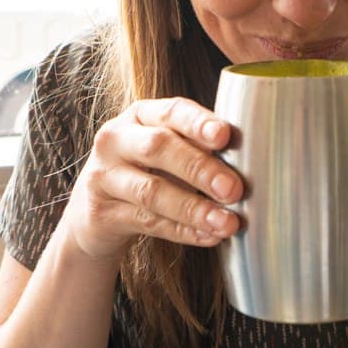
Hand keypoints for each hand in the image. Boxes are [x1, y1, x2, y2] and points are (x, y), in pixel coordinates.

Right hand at [65, 97, 240, 262]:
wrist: (95, 209)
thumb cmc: (147, 171)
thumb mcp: (167, 150)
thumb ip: (199, 148)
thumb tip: (252, 161)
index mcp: (140, 115)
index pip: (170, 111)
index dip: (198, 123)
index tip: (225, 136)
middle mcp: (115, 139)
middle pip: (158, 148)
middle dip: (199, 168)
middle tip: (234, 189)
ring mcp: (103, 176)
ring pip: (151, 191)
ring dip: (194, 209)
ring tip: (227, 223)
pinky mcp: (100, 213)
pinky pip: (146, 222)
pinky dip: (182, 231)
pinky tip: (208, 236)